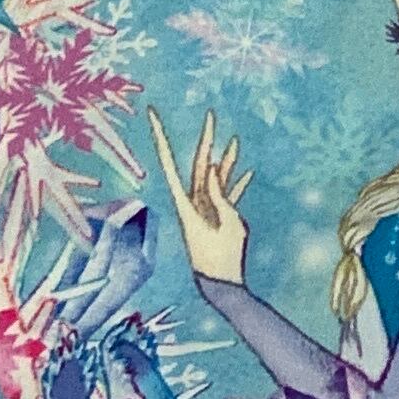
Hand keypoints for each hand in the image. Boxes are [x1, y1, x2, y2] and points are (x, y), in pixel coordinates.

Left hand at [145, 108, 251, 284]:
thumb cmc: (221, 256)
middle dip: (206, 141)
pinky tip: (246, 172)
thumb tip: (210, 165)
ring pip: (214, 179)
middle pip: (197, 166)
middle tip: (210, 116)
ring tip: (234, 141)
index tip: (153, 115)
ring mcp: (205, 210)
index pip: (169, 164)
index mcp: (186, 203)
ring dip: (225, 162)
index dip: (161, 138)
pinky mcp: (218, 218)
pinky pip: (226, 196)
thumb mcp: (226, 222)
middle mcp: (193, 202)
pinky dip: (235, 184)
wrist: (222, 284)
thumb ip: (218, 193)